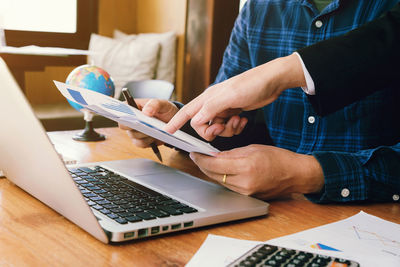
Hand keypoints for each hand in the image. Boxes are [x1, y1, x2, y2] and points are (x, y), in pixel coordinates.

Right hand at [119, 99, 178, 147]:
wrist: (173, 122)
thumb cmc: (165, 110)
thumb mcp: (162, 104)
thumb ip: (154, 104)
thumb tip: (146, 112)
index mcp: (132, 106)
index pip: (121, 109)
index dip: (120, 113)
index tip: (127, 116)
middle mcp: (130, 119)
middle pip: (124, 125)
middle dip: (133, 126)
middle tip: (144, 125)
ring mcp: (134, 131)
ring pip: (133, 136)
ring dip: (144, 134)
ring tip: (155, 130)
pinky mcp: (140, 140)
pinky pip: (140, 144)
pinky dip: (148, 141)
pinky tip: (155, 137)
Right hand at [165, 53, 305, 140]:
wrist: (272, 81)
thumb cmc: (252, 84)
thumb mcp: (230, 97)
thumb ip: (211, 109)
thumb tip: (196, 122)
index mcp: (208, 98)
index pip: (187, 112)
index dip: (176, 122)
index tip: (168, 132)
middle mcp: (213, 103)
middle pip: (202, 125)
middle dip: (212, 131)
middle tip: (221, 128)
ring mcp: (224, 108)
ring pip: (217, 128)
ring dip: (227, 130)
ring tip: (238, 121)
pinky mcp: (234, 112)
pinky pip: (228, 127)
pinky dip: (235, 127)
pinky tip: (243, 120)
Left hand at [189, 144, 323, 199]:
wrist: (296, 175)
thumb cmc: (279, 158)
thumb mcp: (253, 148)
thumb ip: (231, 154)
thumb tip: (213, 156)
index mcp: (246, 166)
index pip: (214, 164)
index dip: (201, 159)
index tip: (194, 153)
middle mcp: (245, 182)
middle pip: (214, 175)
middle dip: (203, 165)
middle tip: (197, 156)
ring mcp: (246, 192)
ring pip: (220, 181)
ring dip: (211, 172)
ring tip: (207, 161)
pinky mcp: (248, 197)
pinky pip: (229, 186)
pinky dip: (222, 178)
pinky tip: (220, 171)